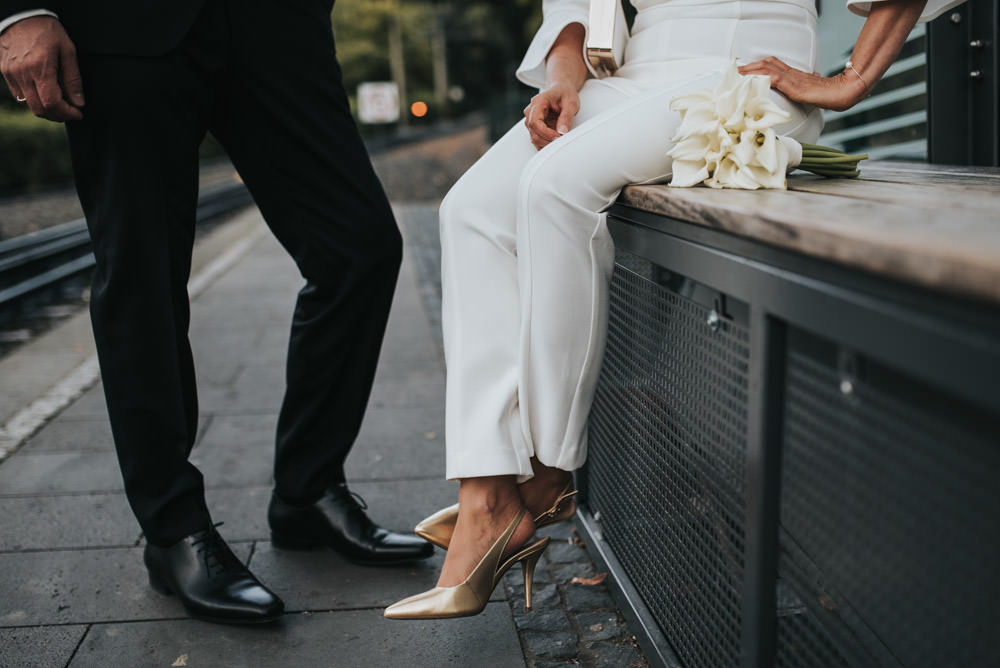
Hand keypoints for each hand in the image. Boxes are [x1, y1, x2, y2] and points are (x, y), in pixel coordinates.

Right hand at [0, 16, 83, 121]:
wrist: (21, 16)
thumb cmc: (46, 30)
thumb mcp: (67, 50)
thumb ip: (73, 78)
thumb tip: (78, 102)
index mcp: (40, 67)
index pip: (52, 103)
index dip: (67, 113)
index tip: (78, 113)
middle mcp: (22, 73)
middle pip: (39, 109)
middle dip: (58, 116)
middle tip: (70, 112)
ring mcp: (11, 73)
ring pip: (28, 104)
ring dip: (45, 110)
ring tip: (59, 105)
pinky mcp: (4, 72)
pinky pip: (19, 95)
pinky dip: (33, 100)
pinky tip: (44, 94)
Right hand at [523, 82, 579, 149]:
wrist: (561, 89)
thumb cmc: (565, 93)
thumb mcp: (571, 103)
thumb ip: (566, 117)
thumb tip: (562, 132)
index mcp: (538, 103)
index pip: (535, 122)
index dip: (546, 133)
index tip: (558, 137)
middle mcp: (530, 112)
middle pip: (533, 133)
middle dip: (548, 141)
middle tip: (562, 141)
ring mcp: (531, 120)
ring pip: (534, 138)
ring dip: (547, 144)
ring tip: (561, 141)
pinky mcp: (534, 127)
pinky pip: (537, 139)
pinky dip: (546, 144)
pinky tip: (556, 141)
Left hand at [739, 57, 865, 112]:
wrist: (842, 93)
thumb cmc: (830, 94)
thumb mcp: (810, 93)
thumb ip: (803, 92)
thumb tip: (802, 95)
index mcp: (795, 75)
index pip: (773, 66)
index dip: (759, 65)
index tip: (745, 69)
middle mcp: (792, 74)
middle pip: (768, 64)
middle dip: (751, 66)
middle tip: (736, 69)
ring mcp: (793, 79)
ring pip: (768, 69)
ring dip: (752, 70)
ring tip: (738, 73)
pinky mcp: (794, 86)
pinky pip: (774, 79)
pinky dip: (762, 78)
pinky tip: (752, 80)